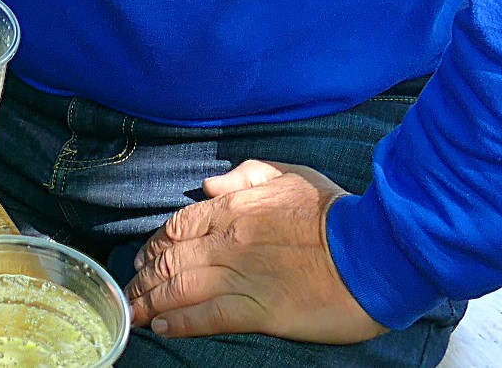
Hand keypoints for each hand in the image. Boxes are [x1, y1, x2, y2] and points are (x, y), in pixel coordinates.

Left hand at [126, 160, 385, 343]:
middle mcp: (228, 240)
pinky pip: (207, 316)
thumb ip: (245, 174)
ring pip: (180, 288)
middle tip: (129, 291)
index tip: (143, 258)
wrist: (372, 251)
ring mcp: (240, 276)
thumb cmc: (335, 213)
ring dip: (151, 301)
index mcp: (234, 208)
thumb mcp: (290, 175)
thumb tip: (208, 185)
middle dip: (144, 276)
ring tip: (135, 313)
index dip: (155, 244)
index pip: (179, 226)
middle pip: (171, 259)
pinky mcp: (258, 310)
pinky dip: (180, 323)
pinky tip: (164, 327)